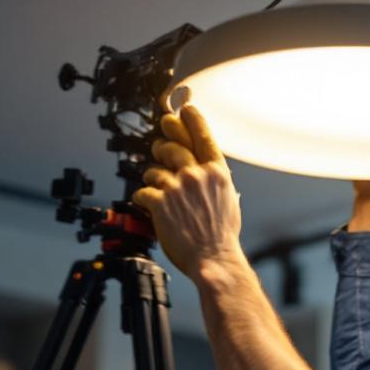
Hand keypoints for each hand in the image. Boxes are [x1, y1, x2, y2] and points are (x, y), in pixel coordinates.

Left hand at [133, 106, 241, 282]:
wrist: (213, 259)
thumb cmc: (221, 236)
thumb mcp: (228, 200)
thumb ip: (214, 179)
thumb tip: (203, 168)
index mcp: (217, 172)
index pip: (202, 135)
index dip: (191, 119)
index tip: (183, 110)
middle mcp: (197, 174)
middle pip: (171, 146)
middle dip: (162, 147)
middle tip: (160, 150)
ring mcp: (177, 186)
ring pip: (153, 169)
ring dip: (153, 180)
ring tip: (160, 192)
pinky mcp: (159, 201)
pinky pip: (142, 191)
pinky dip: (143, 199)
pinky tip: (151, 208)